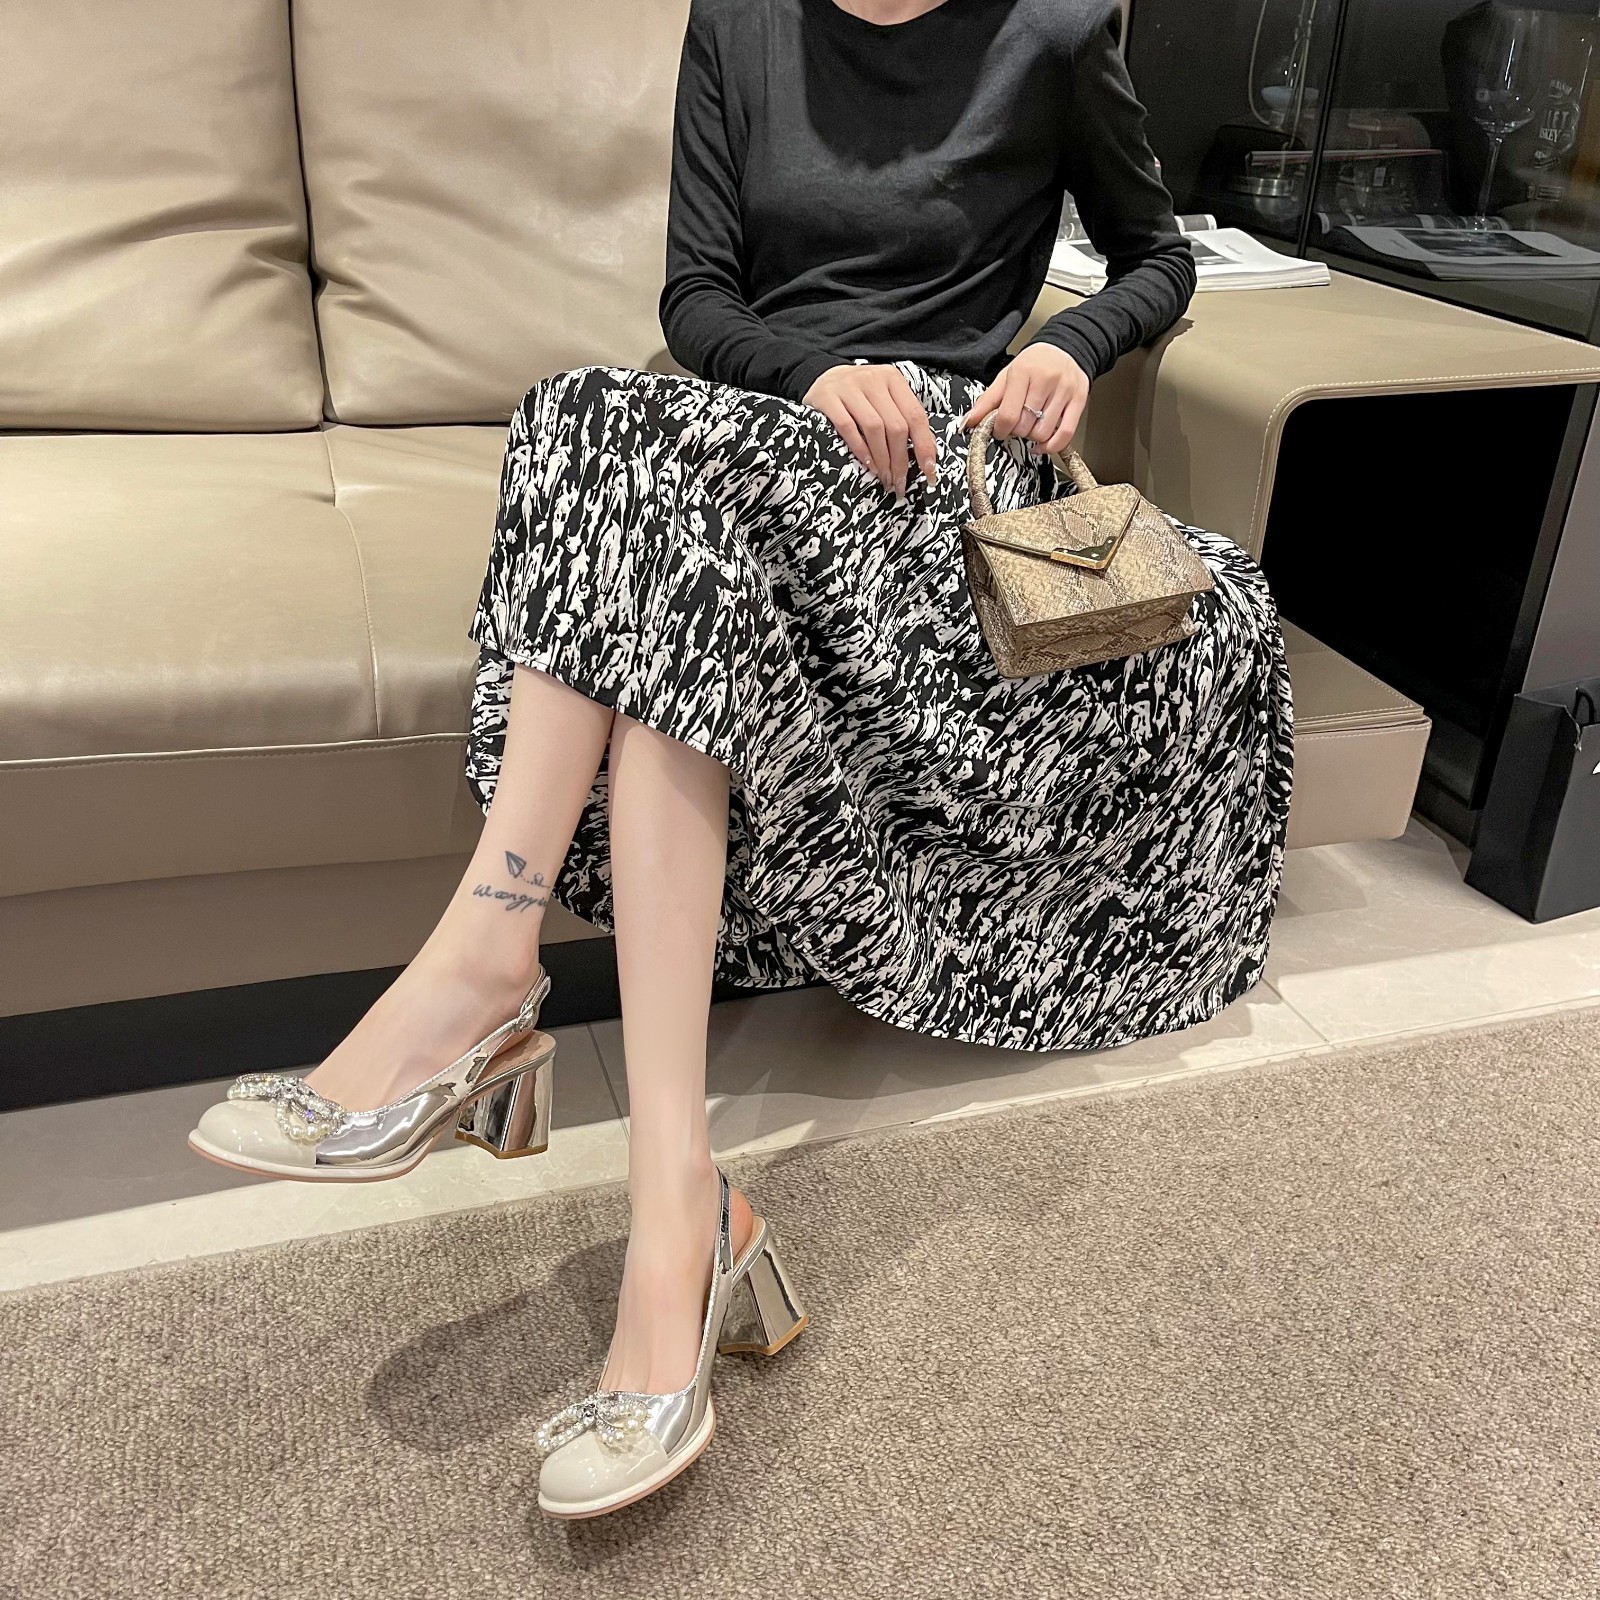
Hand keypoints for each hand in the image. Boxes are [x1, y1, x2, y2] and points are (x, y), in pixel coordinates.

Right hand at [801, 364, 938, 501]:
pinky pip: (847, 427)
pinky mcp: (827, 398)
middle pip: (896, 425)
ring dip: (882, 459)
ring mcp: (849, 387)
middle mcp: (873, 379)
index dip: (925, 446)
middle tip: (900, 482)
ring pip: (874, 427)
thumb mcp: (884, 399)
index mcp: (892, 379)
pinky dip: (860, 449)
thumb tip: (926, 453)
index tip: (929, 471)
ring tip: (884, 478)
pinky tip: (867, 464)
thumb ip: (903, 418)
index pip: (916, 415)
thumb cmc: (859, 396)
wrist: (821, 379)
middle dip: (901, 460)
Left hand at [958, 344, 1089, 455]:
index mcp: (1023, 372)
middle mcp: (1045, 380)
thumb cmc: (1034, 364)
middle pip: (1025, 426)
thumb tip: (968, 422)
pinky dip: (1051, 446)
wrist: (1066, 348)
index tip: (1000, 429)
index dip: (1000, 430)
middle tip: (1017, 424)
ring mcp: (1064, 391)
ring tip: (1031, 426)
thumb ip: (987, 400)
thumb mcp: (1007, 376)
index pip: (1008, 415)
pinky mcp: (1079, 401)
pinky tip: (1042, 444)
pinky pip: (1065, 435)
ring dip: (1033, 437)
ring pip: (1043, 432)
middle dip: (1016, 431)